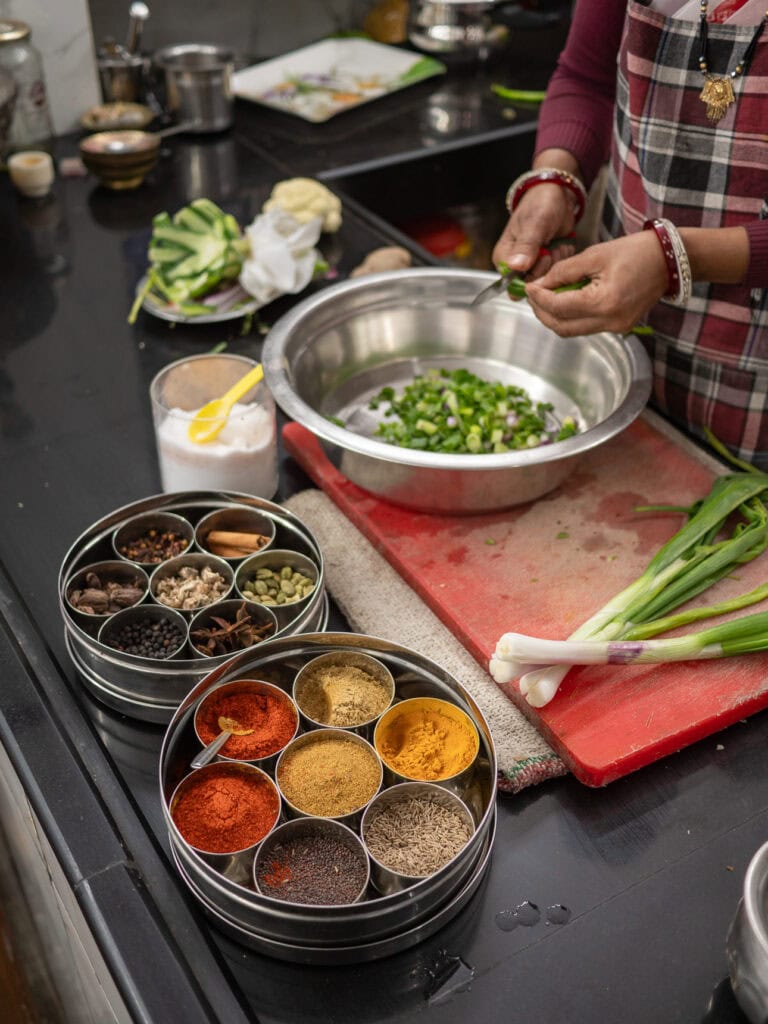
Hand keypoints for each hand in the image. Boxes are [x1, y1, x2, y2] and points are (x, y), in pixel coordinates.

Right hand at [492, 184, 576, 280]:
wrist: (557, 196)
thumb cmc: (541, 205)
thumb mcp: (534, 224)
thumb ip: (526, 247)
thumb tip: (516, 266)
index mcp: (503, 257)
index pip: (514, 282)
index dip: (532, 273)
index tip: (542, 254)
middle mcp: (514, 265)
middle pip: (532, 283)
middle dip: (547, 265)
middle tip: (549, 245)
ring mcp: (530, 266)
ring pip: (546, 279)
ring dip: (556, 260)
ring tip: (554, 242)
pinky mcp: (544, 264)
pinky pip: (556, 273)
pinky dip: (562, 259)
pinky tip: (559, 245)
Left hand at [524, 231, 669, 335]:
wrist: (670, 260)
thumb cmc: (636, 251)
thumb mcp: (594, 255)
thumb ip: (563, 272)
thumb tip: (539, 285)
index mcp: (604, 302)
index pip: (559, 307)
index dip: (538, 298)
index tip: (528, 287)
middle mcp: (610, 321)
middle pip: (561, 327)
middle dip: (542, 312)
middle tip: (533, 294)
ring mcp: (616, 328)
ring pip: (572, 330)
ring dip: (555, 316)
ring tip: (547, 296)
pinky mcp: (619, 327)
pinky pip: (586, 327)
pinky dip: (571, 316)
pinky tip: (566, 300)